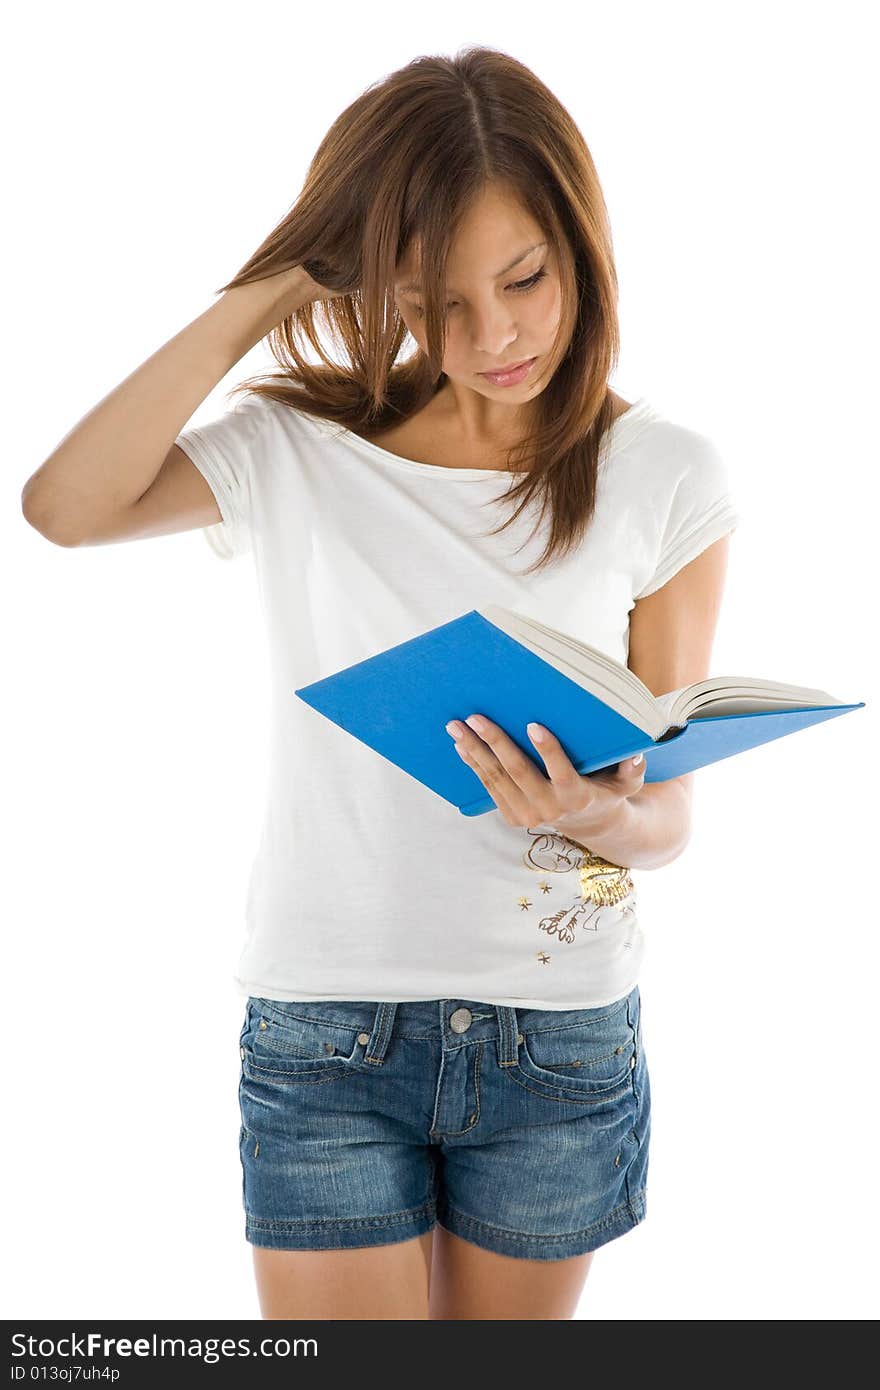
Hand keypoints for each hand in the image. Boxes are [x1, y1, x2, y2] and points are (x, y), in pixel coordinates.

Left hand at [445, 714, 645, 833]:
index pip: (561, 772)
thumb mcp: (627, 784)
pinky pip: (489, 787)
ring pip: (496, 778)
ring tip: (456, 727)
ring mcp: (527, 815)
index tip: (533, 725)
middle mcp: (549, 809)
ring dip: (474, 751)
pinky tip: (461, 745)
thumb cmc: (608, 791)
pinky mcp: (511, 816)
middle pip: (517, 772)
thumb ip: (632, 770)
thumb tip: (637, 755)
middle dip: (494, 742)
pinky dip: (474, 765)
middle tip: (475, 718)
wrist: (589, 824)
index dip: (547, 750)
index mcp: (576, 796)